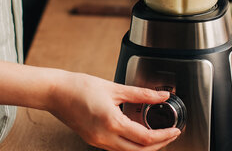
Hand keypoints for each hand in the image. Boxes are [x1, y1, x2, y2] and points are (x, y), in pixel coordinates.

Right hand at [48, 72, 180, 150]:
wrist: (55, 92)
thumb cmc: (80, 87)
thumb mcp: (115, 87)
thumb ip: (141, 94)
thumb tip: (161, 96)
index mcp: (112, 122)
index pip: (145, 138)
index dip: (164, 136)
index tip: (175, 130)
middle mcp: (104, 137)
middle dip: (159, 145)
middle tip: (171, 134)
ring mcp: (98, 141)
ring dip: (145, 146)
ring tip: (158, 134)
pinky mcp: (93, 140)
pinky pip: (117, 148)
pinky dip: (132, 144)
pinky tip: (138, 132)